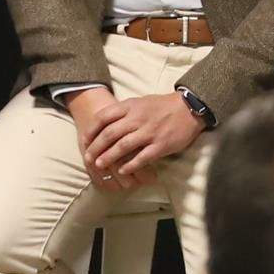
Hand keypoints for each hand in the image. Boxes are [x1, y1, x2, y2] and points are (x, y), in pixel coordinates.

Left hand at [81, 92, 201, 188]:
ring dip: (109, 157)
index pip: (103, 117)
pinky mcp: (160, 145)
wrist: (188, 108)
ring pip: (123, 146)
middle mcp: (138, 119)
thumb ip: (123, 111)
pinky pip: (142, 157)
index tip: (84, 140)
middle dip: (96, 147)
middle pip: (110, 134)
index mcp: (131, 106)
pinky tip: (122, 171)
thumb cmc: (162, 106)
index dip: (91, 130)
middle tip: (88, 157)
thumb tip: (104, 122)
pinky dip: (130, 165)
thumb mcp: (140, 102)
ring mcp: (149, 132)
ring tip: (100, 165)